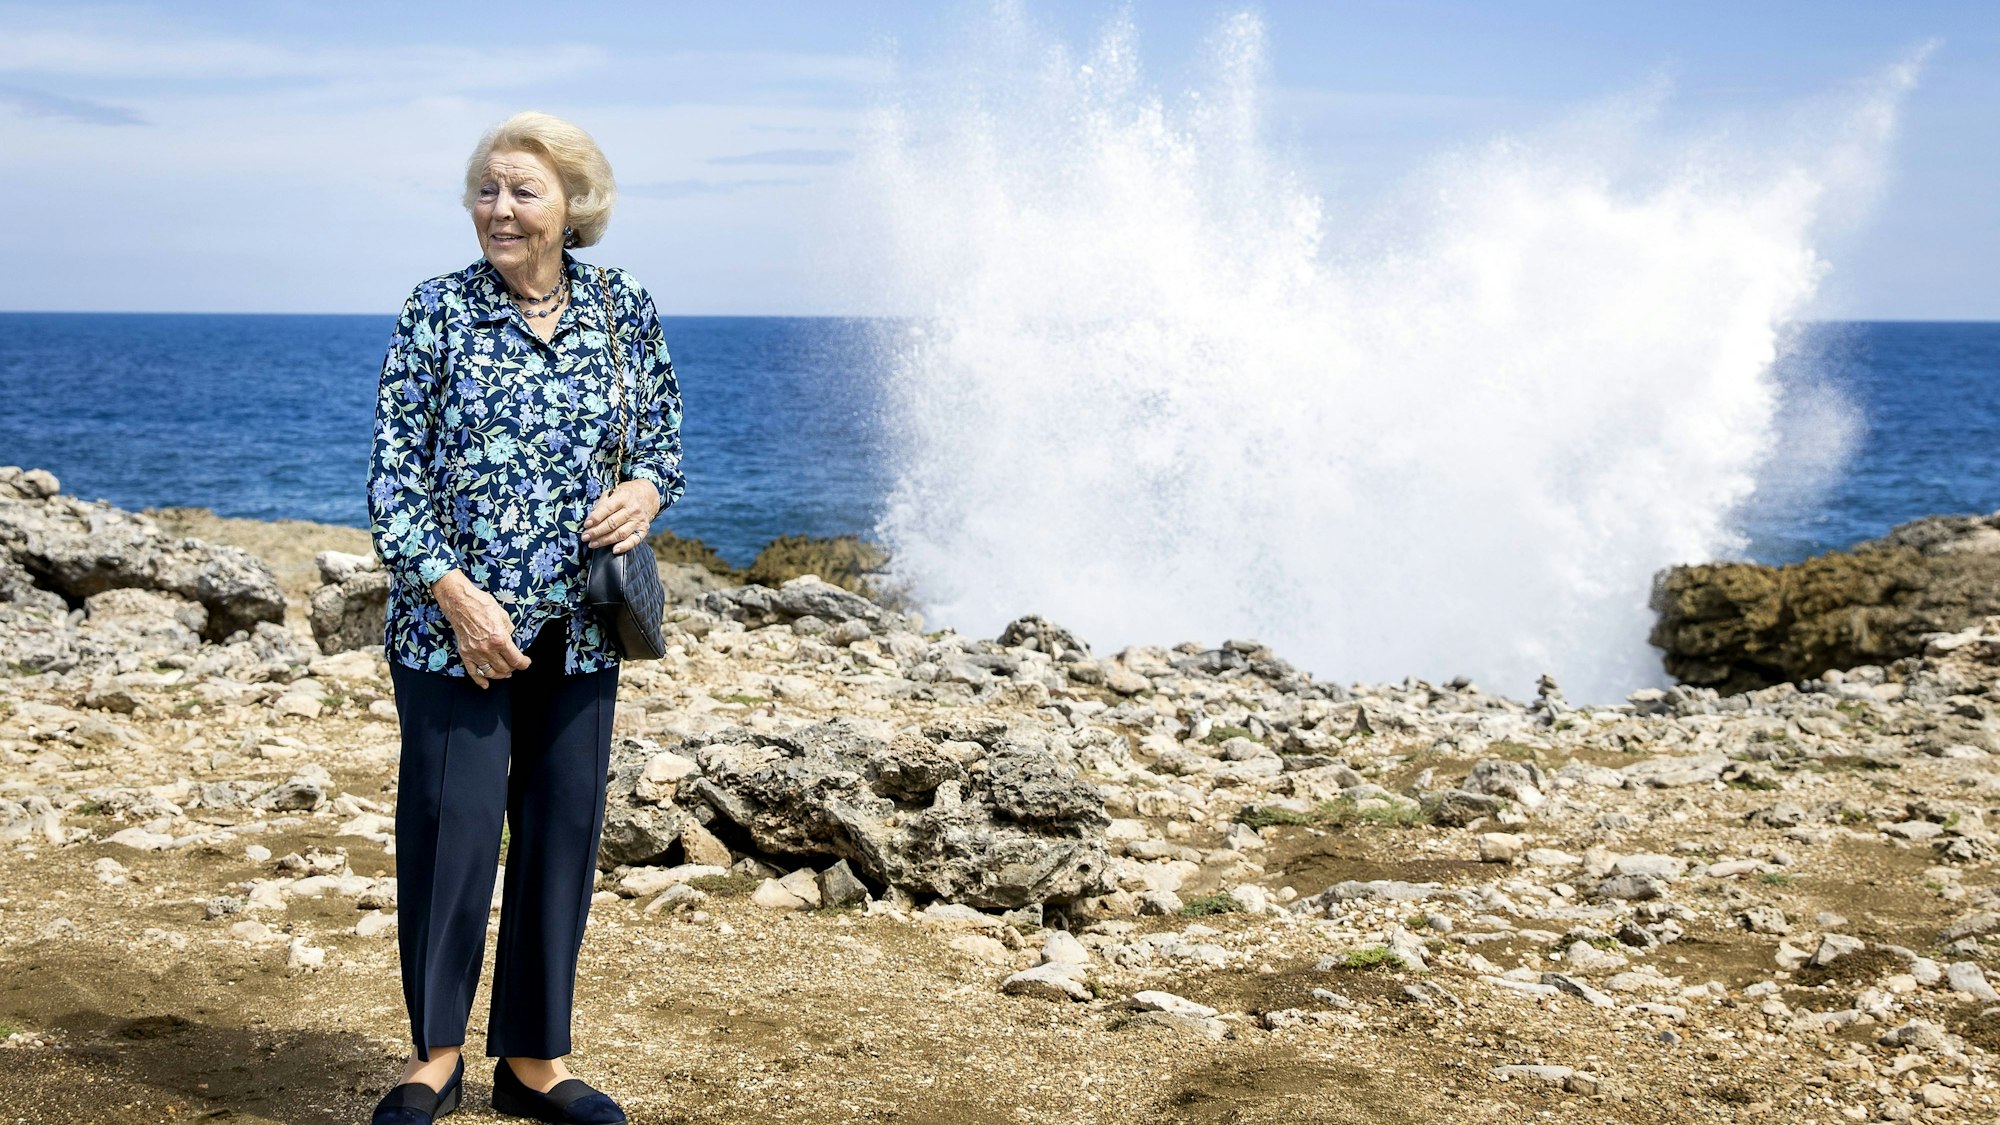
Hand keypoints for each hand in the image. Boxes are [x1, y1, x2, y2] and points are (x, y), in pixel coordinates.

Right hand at [430, 571, 531, 688]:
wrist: (460, 601)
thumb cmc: (481, 604)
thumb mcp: (503, 615)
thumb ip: (509, 630)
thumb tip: (511, 639)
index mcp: (500, 639)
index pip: (516, 660)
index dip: (524, 663)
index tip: (526, 663)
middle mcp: (487, 649)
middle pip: (504, 668)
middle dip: (513, 668)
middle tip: (515, 665)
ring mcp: (475, 653)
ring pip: (490, 673)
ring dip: (499, 675)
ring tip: (504, 673)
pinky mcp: (465, 653)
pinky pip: (472, 672)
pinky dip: (480, 680)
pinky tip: (485, 684)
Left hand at [583, 479, 660, 555]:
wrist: (646, 496)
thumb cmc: (624, 495)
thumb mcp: (612, 493)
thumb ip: (601, 505)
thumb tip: (591, 520)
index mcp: (623, 497)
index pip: (607, 509)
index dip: (595, 518)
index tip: (586, 525)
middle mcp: (633, 509)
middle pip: (612, 523)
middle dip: (596, 532)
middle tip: (585, 537)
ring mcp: (639, 520)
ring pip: (620, 534)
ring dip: (605, 541)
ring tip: (592, 544)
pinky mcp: (644, 529)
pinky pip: (634, 541)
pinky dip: (624, 547)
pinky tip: (614, 550)